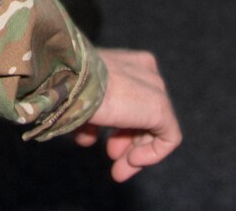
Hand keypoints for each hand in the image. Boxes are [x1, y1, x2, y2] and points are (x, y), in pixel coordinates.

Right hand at [75, 48, 180, 181]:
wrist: (72, 80)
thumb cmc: (67, 86)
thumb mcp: (79, 102)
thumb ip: (90, 117)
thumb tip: (88, 137)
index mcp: (126, 63)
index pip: (129, 101)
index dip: (116, 127)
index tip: (96, 142)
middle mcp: (144, 71)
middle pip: (141, 115)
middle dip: (125, 141)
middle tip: (111, 159)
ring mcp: (155, 88)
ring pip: (154, 128)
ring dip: (134, 152)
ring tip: (117, 171)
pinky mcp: (161, 108)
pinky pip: (168, 138)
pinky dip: (152, 154)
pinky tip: (131, 161)